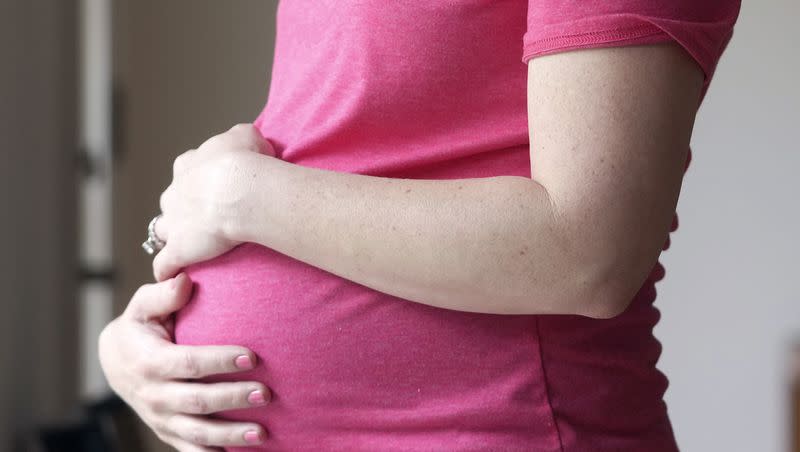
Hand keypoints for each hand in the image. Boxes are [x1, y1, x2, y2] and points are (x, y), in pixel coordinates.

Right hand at [98, 273, 270, 450]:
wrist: (115, 362)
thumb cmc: (139, 327)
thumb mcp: (142, 306)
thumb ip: (162, 294)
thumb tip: (184, 280)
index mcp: (149, 362)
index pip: (188, 363)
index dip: (219, 360)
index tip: (251, 355)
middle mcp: (153, 395)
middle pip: (197, 401)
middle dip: (232, 398)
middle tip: (264, 394)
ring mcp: (160, 418)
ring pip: (197, 432)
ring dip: (230, 435)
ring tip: (262, 433)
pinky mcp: (168, 433)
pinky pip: (192, 450)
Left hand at [152, 123, 275, 281]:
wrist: (240, 189)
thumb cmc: (246, 161)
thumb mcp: (247, 136)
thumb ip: (242, 138)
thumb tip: (249, 142)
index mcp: (187, 166)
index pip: (185, 170)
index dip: (199, 179)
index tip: (215, 185)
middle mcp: (174, 193)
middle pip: (171, 202)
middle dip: (183, 209)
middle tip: (207, 217)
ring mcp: (173, 223)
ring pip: (163, 232)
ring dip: (173, 238)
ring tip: (190, 249)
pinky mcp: (178, 250)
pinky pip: (165, 265)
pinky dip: (168, 271)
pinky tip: (177, 278)